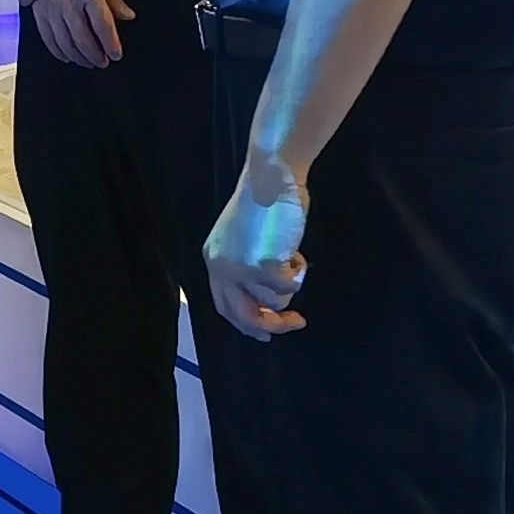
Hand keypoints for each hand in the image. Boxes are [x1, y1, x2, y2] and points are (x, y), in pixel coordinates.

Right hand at [29, 0, 132, 69]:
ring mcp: (50, 7)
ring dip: (77, 56)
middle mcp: (67, 1)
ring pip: (64, 41)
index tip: (116, 54)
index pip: (103, 26)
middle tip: (103, 62)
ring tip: (87, 62)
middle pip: (83, 38)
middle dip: (95, 55)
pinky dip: (57, 50)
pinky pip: (46, 36)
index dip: (111, 44)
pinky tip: (66, 56)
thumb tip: (127, 17)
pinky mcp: (37, 9)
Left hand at [203, 164, 309, 338]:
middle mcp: (221, 268)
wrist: (270, 178)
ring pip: (275, 300)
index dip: (246, 325)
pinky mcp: (263, 266)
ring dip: (291, 280)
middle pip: (245, 316)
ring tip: (290, 252)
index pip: (225, 306)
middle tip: (296, 322)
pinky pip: (290, 287)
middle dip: (273, 325)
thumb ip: (248, 270)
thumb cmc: (264, 204)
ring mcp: (241, 269)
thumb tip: (269, 305)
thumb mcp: (243, 242)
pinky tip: (295, 248)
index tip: (266, 335)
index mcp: (213, 260)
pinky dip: (299, 271)